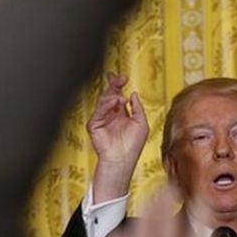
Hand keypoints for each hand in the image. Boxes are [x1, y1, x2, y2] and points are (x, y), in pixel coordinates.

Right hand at [89, 72, 149, 202]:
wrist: (123, 159)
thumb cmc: (133, 145)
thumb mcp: (141, 123)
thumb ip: (138, 108)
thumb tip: (133, 93)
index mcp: (121, 114)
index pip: (117, 96)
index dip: (118, 85)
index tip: (122, 77)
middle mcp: (110, 115)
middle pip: (109, 95)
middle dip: (113, 85)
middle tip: (119, 78)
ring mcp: (101, 119)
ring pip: (103, 101)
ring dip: (112, 95)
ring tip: (121, 96)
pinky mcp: (94, 125)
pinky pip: (98, 111)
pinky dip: (107, 105)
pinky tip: (116, 101)